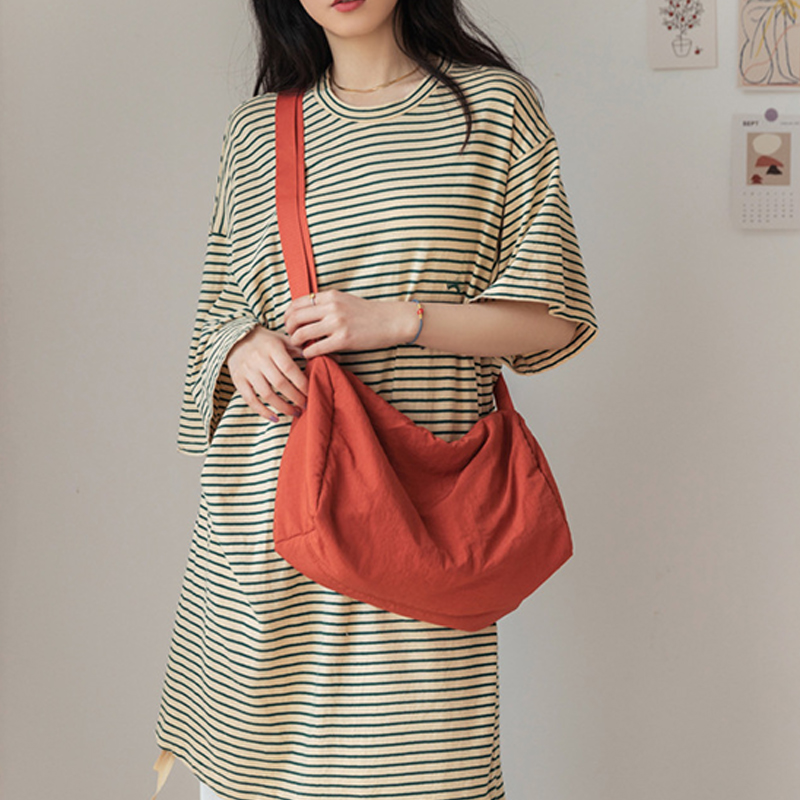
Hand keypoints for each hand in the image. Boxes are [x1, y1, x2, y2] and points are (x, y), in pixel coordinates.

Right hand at [226, 326, 308, 420]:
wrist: (235, 337)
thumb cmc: (266, 341)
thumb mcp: (283, 339)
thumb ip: (299, 349)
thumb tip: (321, 358)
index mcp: (272, 348)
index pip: (290, 369)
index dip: (302, 383)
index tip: (312, 392)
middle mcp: (259, 359)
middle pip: (280, 383)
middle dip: (296, 397)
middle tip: (307, 405)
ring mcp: (247, 371)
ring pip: (266, 394)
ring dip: (283, 407)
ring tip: (296, 413)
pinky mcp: (238, 380)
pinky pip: (250, 400)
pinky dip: (263, 411)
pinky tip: (275, 418)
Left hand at [284, 290, 417, 357]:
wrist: (392, 320)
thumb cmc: (368, 313)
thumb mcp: (345, 300)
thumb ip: (326, 304)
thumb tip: (305, 313)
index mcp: (330, 296)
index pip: (297, 303)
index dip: (288, 315)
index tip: (288, 323)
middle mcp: (331, 307)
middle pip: (296, 317)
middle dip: (288, 329)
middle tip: (291, 336)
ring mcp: (337, 323)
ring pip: (302, 333)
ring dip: (296, 342)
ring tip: (300, 346)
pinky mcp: (343, 339)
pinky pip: (316, 348)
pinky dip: (308, 352)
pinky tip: (310, 354)